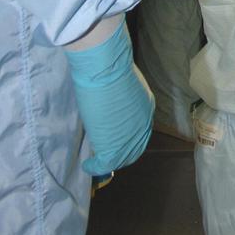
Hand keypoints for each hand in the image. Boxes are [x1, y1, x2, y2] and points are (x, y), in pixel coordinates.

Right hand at [66, 19, 154, 175]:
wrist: (106, 68)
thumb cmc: (112, 67)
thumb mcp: (123, 82)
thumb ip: (121, 95)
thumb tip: (111, 98)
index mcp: (146, 107)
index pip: (140, 130)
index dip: (128, 138)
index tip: (115, 139)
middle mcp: (143, 125)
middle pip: (134, 148)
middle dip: (121, 154)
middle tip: (105, 156)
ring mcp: (130, 138)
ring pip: (121, 158)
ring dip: (108, 161)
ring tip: (95, 162)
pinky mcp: (114, 147)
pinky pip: (105, 163)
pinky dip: (95, 167)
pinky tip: (87, 166)